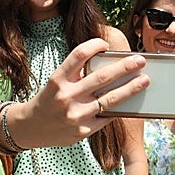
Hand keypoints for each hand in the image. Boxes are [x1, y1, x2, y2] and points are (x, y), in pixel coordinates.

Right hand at [10, 38, 148, 147]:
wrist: (30, 127)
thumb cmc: (48, 100)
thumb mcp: (55, 82)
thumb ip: (76, 74)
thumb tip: (109, 67)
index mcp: (58, 79)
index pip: (80, 54)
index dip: (96, 45)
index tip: (106, 44)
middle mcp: (66, 95)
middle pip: (102, 77)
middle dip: (125, 67)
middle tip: (140, 60)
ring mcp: (75, 115)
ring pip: (110, 99)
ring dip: (130, 88)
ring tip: (144, 80)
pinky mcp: (82, 131)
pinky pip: (106, 117)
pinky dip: (119, 108)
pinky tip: (130, 102)